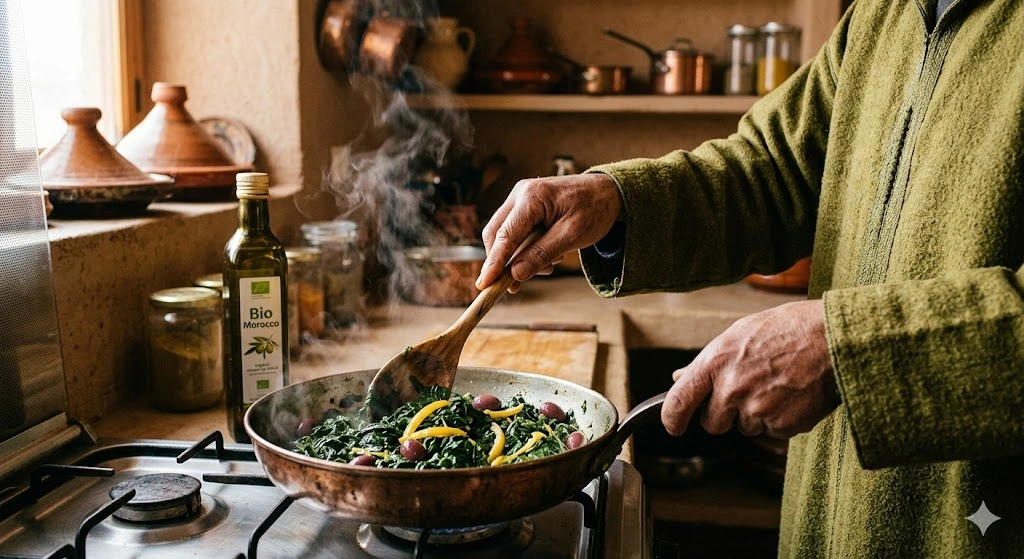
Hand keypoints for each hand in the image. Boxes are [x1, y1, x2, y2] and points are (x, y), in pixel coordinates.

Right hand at [477, 173, 622, 291]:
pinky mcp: (524, 206)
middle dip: (503, 262)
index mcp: (532, 196)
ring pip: (504, 235)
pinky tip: (547, 256)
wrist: (608, 191)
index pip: (506, 235)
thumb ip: (542, 254)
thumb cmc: (595, 209)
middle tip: (514, 285)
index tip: (484, 285)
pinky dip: (524, 249)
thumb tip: (515, 275)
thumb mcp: (572, 236)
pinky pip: (515, 232)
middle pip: (496, 234)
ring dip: (518, 257)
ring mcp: (520, 198)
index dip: (494, 263)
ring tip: (548, 266)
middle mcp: (520, 193)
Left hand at [663, 300, 839, 439]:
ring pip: (745, 427)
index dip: (672, 418)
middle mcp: (732, 389)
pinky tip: (793, 393)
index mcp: (716, 362)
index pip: (678, 401)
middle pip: (712, 423)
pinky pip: (772, 431)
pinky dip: (781, 419)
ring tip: (778, 383)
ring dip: (756, 414)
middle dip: (724, 415)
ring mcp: (757, 410)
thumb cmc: (788, 329)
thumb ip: (708, 362)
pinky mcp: (782, 426)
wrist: (835, 339)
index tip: (674, 425)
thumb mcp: (740, 334)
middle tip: (748, 391)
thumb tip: (679, 377)